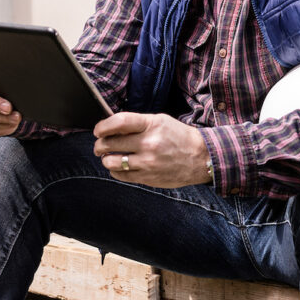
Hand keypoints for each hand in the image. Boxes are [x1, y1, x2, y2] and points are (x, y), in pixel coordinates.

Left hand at [93, 112, 210, 187]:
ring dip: (105, 158)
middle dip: (99, 144)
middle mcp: (148, 143)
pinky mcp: (148, 177)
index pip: (119, 122)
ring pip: (111, 161)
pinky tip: (119, 166)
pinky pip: (120, 175)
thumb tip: (111, 127)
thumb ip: (137, 123)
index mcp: (151, 125)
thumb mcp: (160, 121)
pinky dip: (115, 170)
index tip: (98, 130)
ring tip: (108, 156)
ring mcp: (147, 162)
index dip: (103, 126)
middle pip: (110, 143)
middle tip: (99, 145)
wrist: (200, 157)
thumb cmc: (178, 137)